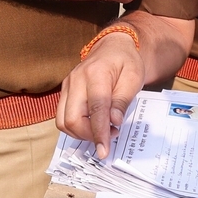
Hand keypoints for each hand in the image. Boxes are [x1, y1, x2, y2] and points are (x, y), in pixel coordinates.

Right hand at [57, 32, 143, 159]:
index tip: (104, 151)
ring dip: (81, 133)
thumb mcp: (134, 77)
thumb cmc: (126, 61)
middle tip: (109, 136)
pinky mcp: (65, 92)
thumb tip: (114, 122)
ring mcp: (67, 85)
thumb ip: (123, 100)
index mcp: (96, 73)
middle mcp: (76, 79)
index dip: (99, 132)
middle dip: (89, 136)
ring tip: (102, 131)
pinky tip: (93, 125)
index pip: (95, 108)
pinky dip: (76, 127)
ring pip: (63, 121)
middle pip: (72, 118)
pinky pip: (63, 117)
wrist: (112, 47)